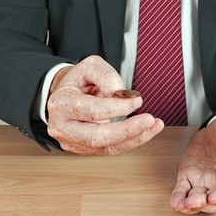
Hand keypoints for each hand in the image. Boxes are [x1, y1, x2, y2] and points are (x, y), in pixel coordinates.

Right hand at [47, 55, 163, 154]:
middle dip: (126, 130)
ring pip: (107, 147)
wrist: (65, 95)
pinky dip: (131, 141)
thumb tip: (123, 96)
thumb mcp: (91, 66)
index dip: (117, 107)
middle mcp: (63, 127)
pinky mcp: (85, 149)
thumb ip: (107, 76)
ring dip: (134, 138)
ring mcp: (73, 142)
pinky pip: (111, 149)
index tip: (137, 100)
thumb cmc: (78, 80)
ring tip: (154, 126)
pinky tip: (147, 132)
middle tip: (149, 120)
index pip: (91, 110)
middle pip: (96, 137)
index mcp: (61, 104)